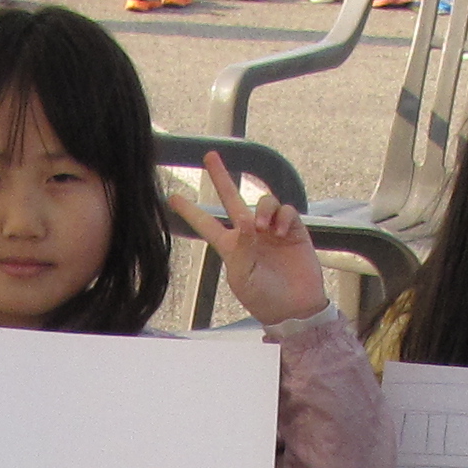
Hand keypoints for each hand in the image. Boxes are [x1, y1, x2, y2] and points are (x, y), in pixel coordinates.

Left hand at [170, 147, 327, 329]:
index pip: (206, 224)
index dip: (190, 211)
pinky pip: (287, 211)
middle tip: (210, 157)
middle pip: (232, 199)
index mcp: (231, 247)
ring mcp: (272, 230)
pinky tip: (281, 231)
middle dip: (221, 177)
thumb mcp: (244, 278)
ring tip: (262, 227)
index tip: (173, 197)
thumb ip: (242, 248)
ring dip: (262, 209)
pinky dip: (283, 217)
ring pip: (264, 202)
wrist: (295, 309)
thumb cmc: (265, 299)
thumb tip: (244, 219)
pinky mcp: (294, 231)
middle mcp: (249, 233)